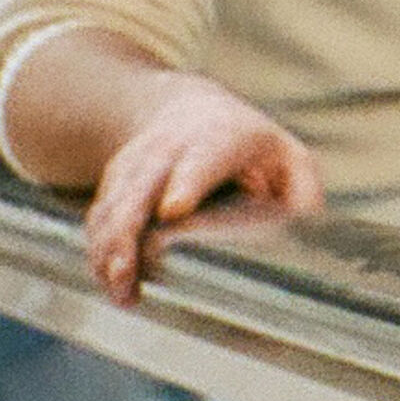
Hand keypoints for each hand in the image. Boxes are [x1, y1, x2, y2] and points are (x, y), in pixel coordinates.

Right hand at [82, 76, 322, 304]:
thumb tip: (302, 231)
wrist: (187, 108)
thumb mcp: (288, 158)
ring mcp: (139, 161)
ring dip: (108, 247)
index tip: (173, 210)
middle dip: (130, 230)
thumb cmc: (250, 147)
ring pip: (114, 202)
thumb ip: (301, 192)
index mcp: (222, 138)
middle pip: (143, 185)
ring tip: (120, 292)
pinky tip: (106, 279)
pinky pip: (100, 212)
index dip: (186, 184)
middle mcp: (172, 146)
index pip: (201, 160)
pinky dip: (97, 246)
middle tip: (127, 274)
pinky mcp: (116, 180)